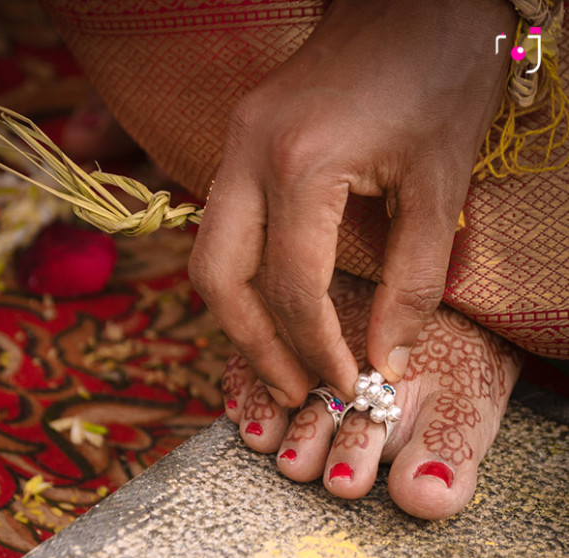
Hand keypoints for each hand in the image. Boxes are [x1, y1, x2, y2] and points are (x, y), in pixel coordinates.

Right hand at [189, 0, 515, 406]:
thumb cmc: (442, 71)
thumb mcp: (439, 185)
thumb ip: (412, 284)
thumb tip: (388, 359)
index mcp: (300, 165)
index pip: (292, 291)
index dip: (317, 351)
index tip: (346, 385)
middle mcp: (249, 153)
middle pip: (220, 280)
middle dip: (255, 346)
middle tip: (294, 392)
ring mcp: (237, 141)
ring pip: (209, 256)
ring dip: (240, 317)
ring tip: (283, 362)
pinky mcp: (243, 137)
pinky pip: (223, 227)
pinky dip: (242, 278)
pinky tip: (275, 307)